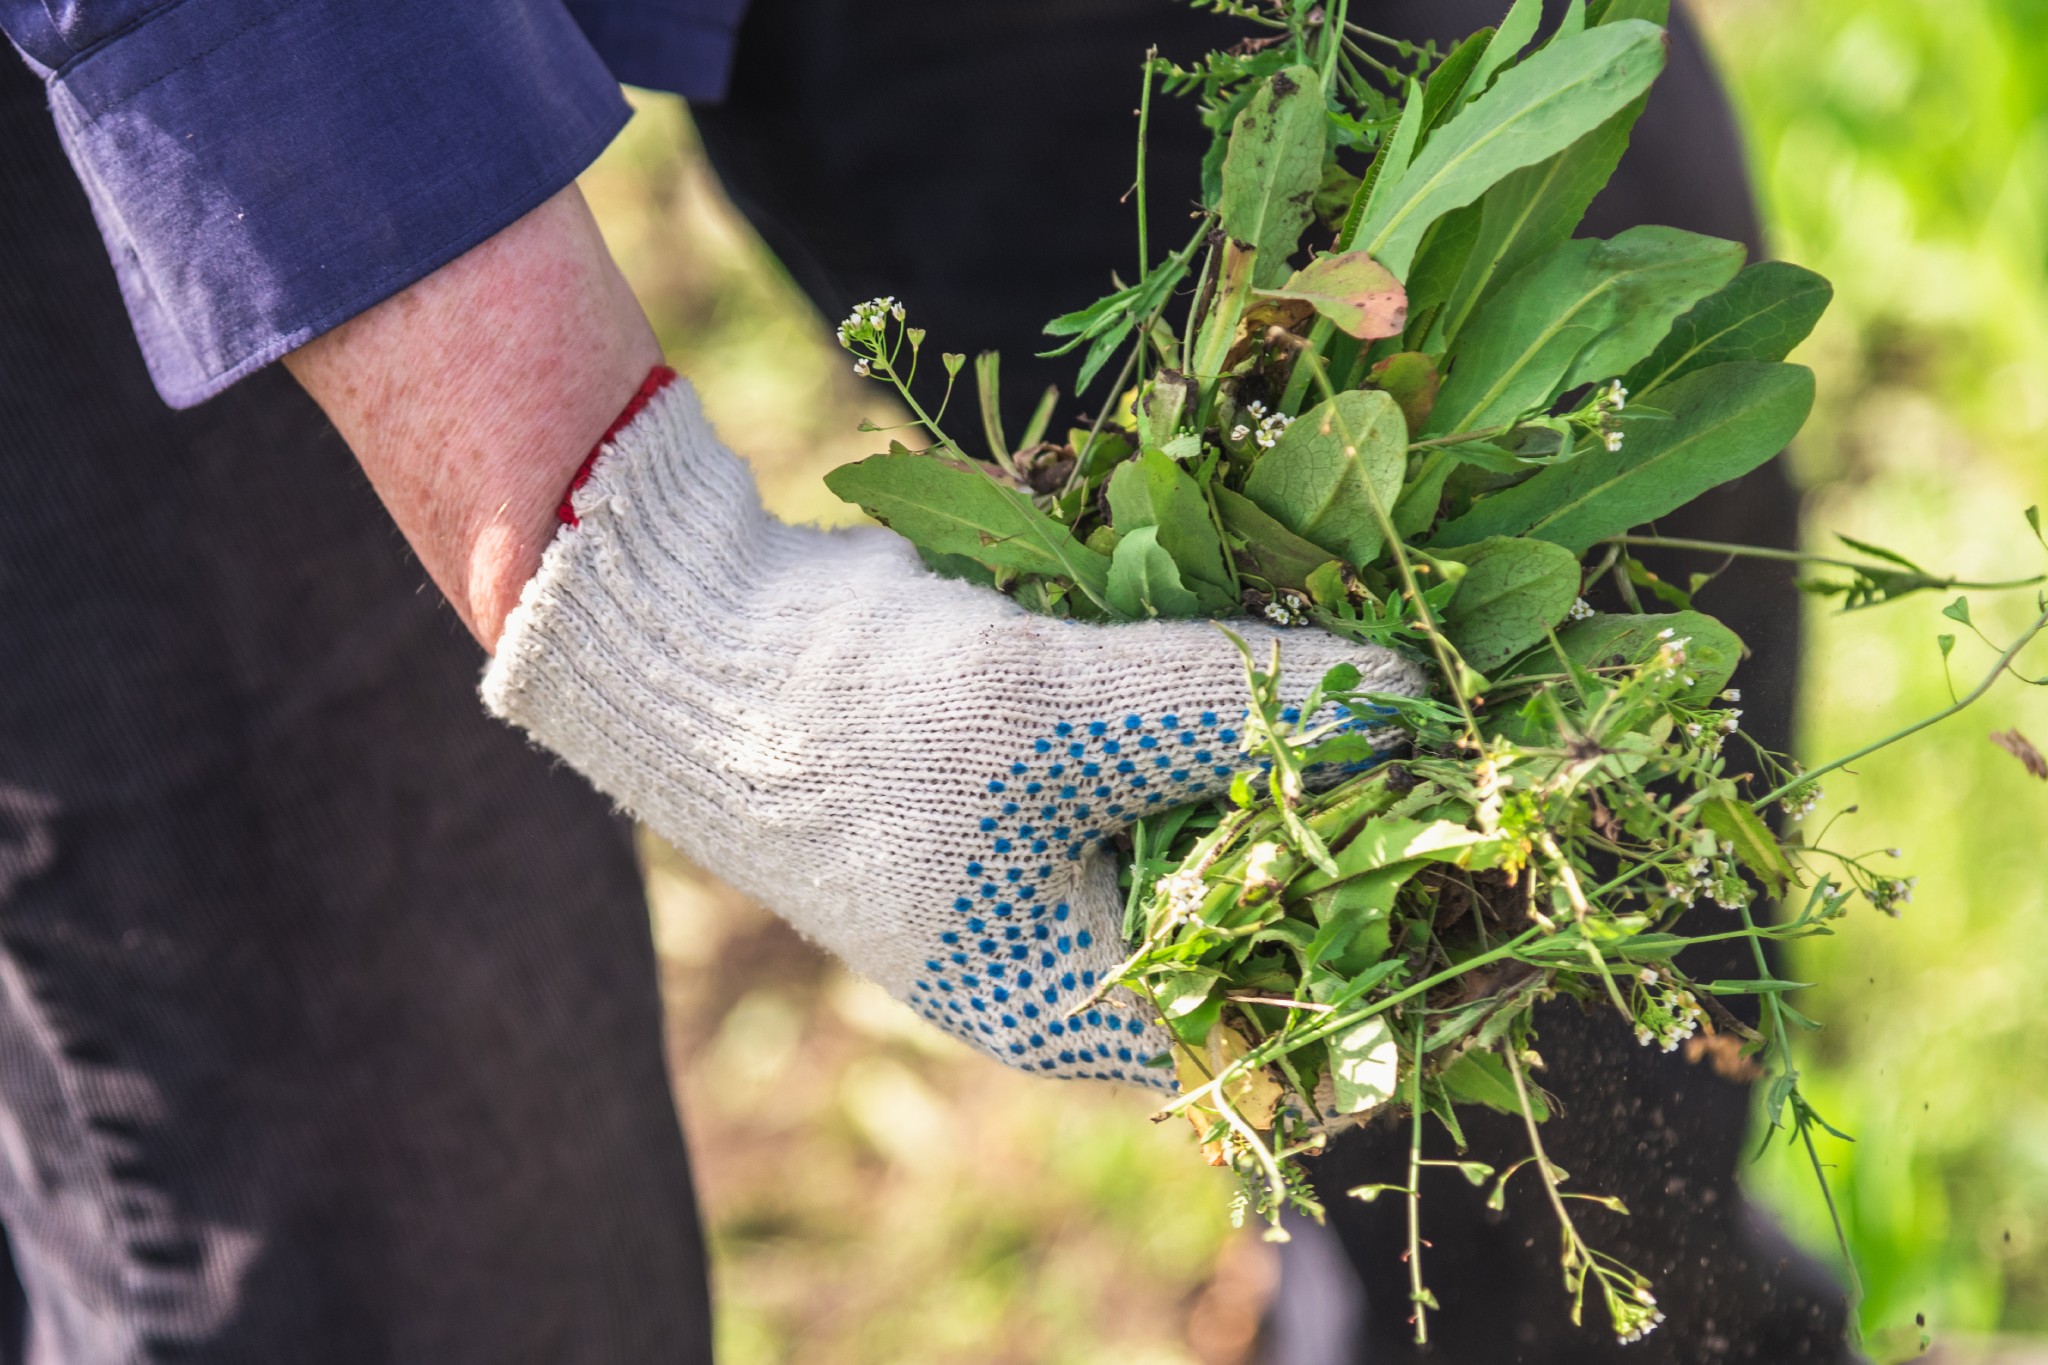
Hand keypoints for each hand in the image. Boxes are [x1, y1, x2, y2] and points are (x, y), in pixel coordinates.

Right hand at [485, 373, 1426, 1082]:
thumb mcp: (1058, 717)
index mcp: (1081, 1002)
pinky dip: (1231, 687)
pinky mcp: (1063, 765)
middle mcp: (1087, 946)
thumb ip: (1235, 707)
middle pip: (1277, 904)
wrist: (709, 645)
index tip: (1489, 842)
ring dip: (1304, 734)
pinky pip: (1179, 742)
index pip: (1288, 1017)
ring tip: (1405, 652)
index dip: (1399, 946)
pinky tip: (1301, 620)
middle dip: (1364, 813)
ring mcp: (1072, 851)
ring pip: (1233, 807)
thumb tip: (1413, 700)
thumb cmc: (861, 723)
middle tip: (1467, 718)